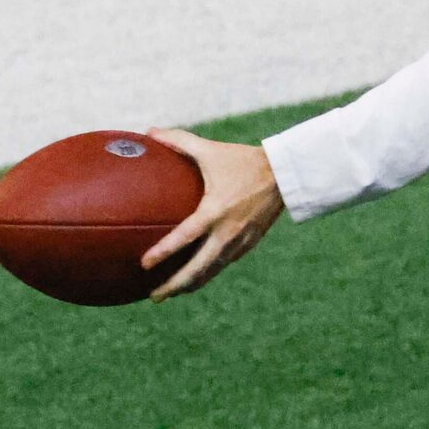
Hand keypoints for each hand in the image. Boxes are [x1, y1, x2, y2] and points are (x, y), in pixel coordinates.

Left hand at [138, 128, 284, 299]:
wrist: (284, 174)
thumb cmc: (243, 161)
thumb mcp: (211, 150)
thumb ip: (179, 141)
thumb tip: (150, 132)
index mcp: (215, 211)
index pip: (184, 237)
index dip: (163, 252)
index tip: (144, 265)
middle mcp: (227, 232)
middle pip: (198, 269)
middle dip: (174, 286)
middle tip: (154, 296)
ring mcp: (239, 242)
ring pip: (211, 272)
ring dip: (189, 285)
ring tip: (169, 294)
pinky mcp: (248, 245)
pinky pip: (223, 265)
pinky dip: (206, 274)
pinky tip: (194, 279)